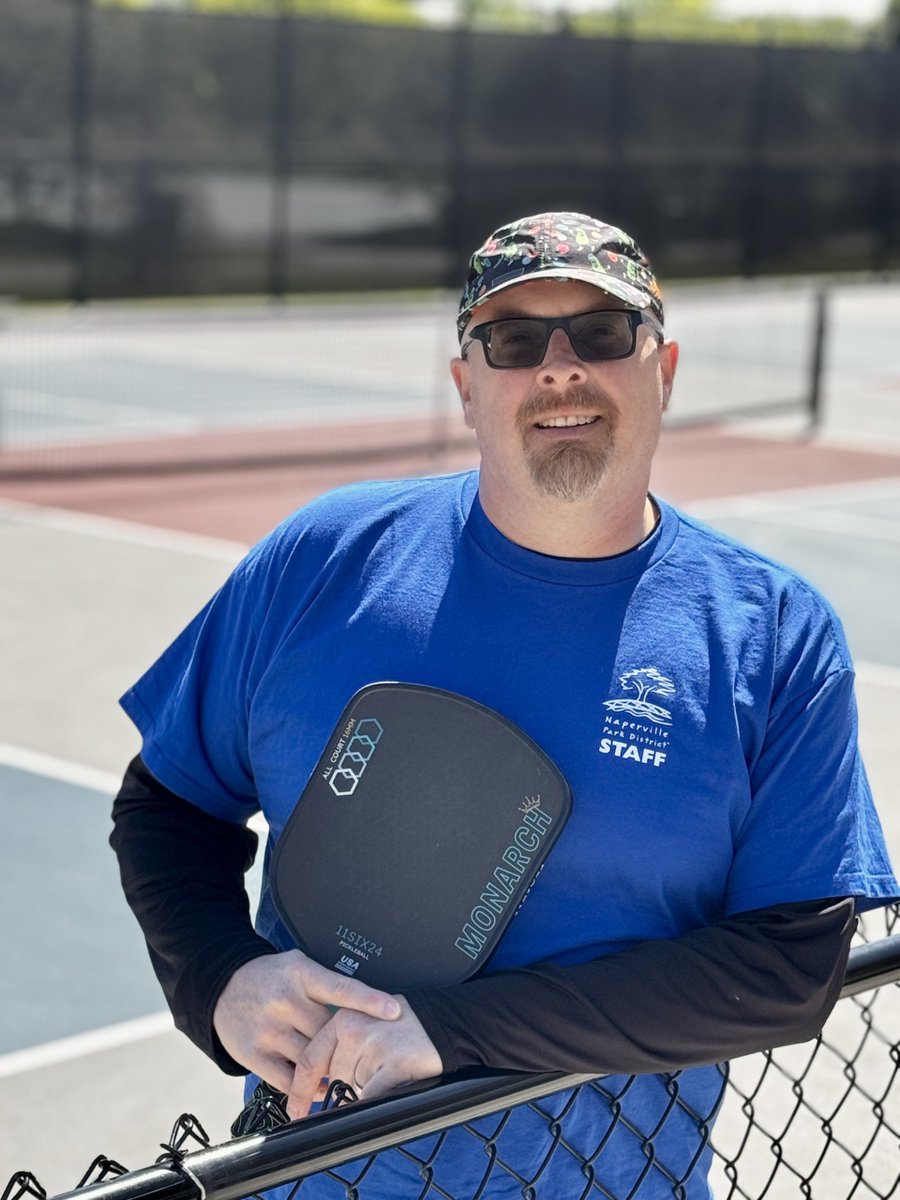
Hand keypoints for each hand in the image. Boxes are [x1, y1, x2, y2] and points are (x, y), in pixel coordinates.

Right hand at [212, 950, 400, 1093]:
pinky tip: (318, 1087)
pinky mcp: (253, 1054)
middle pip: (329, 1031)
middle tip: (364, 1053)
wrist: (222, 985)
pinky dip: (306, 1087)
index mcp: (301, 974)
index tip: (394, 1011)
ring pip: (311, 1057)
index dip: (369, 1001)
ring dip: (329, 1069)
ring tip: (344, 1073)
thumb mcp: (299, 966)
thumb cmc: (272, 977)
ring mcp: (268, 1029)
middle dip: (345, 1044)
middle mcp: (284, 1000)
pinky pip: (287, 1079)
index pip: (342, 988)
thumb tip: (367, 1009)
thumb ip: (327, 984)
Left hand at [286, 995, 442, 1118]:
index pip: (310, 1061)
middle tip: (371, 1074)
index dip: (300, 1091)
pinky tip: (387, 1087)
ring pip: (353, 1090)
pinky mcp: (395, 1063)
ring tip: (387, 1070)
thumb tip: (313, 1086)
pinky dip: (375, 1101)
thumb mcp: (364, 1023)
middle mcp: (355, 1029)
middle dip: (347, 1089)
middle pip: (334, 1081)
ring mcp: (375, 1046)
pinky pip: (372, 1097)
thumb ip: (339, 1047)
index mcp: (344, 1019)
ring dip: (367, 1090)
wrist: (443, 1022)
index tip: (296, 1110)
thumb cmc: (403, 1027)